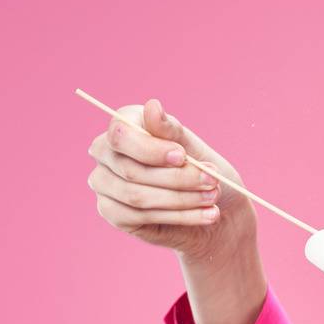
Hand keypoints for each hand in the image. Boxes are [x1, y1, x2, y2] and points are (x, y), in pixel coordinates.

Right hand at [87, 98, 253, 262]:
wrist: (219, 205)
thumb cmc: (203, 169)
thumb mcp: (194, 147)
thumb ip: (171, 130)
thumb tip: (152, 106)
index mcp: (124, 127)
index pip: (120, 135)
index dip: (151, 149)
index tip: (183, 156)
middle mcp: (106, 154)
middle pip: (132, 170)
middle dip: (178, 178)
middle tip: (212, 180)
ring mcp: (104, 184)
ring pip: (137, 196)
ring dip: (182, 199)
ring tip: (213, 198)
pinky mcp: (112, 213)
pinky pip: (140, 217)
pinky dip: (180, 217)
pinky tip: (207, 214)